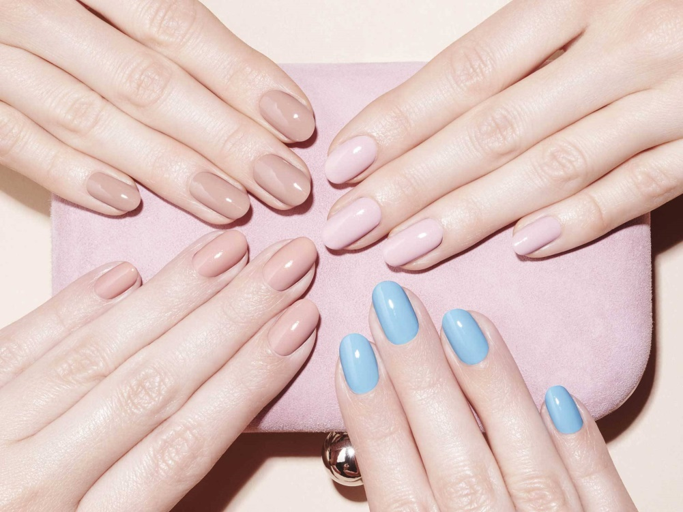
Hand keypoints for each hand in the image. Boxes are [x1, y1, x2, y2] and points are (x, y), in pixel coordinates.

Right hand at [0, 0, 314, 221]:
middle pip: (147, 82)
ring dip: (168, 169)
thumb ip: (159, 27)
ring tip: (232, 205)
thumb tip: (247, 90)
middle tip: (286, 184)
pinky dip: (72, 176)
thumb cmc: (61, 2)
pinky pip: (17, 144)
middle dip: (225, 140)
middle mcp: (35, 7)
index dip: (241, 77)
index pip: (177, 26)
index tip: (296, 123)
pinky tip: (128, 203)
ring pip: (89, 120)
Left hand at [0, 231, 318, 510]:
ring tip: (227, 251)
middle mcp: (31, 484)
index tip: (300, 326)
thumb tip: (219, 423)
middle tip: (286, 263)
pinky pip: (17, 346)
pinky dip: (74, 307)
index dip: (249, 380)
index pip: (183, 444)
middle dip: (232, 317)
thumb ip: (152, 495)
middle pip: (151, 385)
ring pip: (96, 354)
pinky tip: (124, 274)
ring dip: (170, 296)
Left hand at [322, 0, 682, 267]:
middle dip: (411, 184)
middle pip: (494, 127)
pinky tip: (520, 248)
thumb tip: (427, 116)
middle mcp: (622, 41)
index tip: (343, 166)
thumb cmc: (648, 2)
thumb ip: (521, 48)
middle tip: (348, 227)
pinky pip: (640, 187)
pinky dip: (580, 219)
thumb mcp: (583, 0)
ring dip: (471, 215)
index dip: (400, 121)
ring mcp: (672, 94)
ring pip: (554, 165)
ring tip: (403, 250)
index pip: (467, 71)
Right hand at [337, 281, 634, 510]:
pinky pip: (601, 499)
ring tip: (467, 321)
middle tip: (395, 305)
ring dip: (494, 389)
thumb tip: (375, 446)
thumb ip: (397, 509)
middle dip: (420, 376)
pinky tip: (560, 396)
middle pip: (455, 461)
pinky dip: (582, 449)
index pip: (396, 486)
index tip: (353, 353)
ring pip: (528, 465)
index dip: (372, 416)